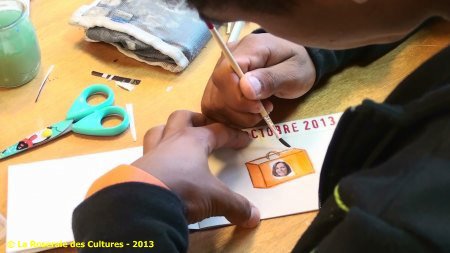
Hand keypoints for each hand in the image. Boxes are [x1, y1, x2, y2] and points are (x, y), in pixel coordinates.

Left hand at [131, 110, 259, 227]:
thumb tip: (255, 217)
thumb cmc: (183, 190)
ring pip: (159, 130)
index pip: (218, 131)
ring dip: (169, 131)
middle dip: (196, 120)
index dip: (234, 135)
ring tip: (177, 140)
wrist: (142, 202)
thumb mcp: (214, 199)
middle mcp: (172, 141)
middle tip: (205, 128)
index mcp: (194, 141)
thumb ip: (235, 206)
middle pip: (182, 117)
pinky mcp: (138, 166)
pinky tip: (160, 166)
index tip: (245, 139)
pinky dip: (155, 155)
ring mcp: (152, 152)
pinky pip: (147, 152)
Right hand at [202, 33, 315, 126]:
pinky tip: (248, 114)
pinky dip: (231, 117)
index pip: (225, 74)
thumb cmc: (296, 64)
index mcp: (246, 49)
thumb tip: (245, 88)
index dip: (238, 97)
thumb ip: (270, 79)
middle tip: (265, 107)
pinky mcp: (218, 87)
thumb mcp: (293, 72)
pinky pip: (215, 107)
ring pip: (213, 103)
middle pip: (217, 91)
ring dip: (237, 116)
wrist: (294, 62)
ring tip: (259, 110)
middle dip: (240, 109)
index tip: (259, 106)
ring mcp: (219, 73)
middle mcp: (226, 59)